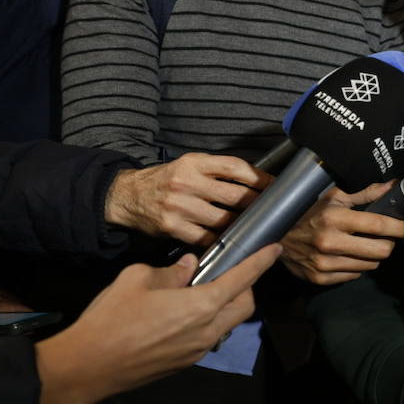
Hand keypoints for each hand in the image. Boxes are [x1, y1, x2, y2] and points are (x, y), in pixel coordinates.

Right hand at [33, 245, 279, 403]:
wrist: (88, 367)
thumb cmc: (111, 319)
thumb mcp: (137, 280)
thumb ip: (171, 271)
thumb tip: (189, 265)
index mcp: (201, 306)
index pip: (243, 279)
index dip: (261, 261)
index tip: (274, 249)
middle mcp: (208, 331)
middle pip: (245, 305)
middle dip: (246, 286)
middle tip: (229, 271)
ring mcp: (198, 351)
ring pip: (228, 323)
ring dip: (226, 305)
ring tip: (202, 291)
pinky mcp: (185, 363)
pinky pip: (209, 337)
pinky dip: (208, 321)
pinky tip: (183, 313)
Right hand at [105, 153, 270, 245]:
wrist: (128, 196)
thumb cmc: (166, 180)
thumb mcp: (189, 165)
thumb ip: (217, 171)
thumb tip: (255, 182)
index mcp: (194, 163)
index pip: (235, 168)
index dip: (259, 178)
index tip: (275, 186)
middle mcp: (186, 182)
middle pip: (234, 195)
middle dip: (257, 204)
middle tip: (272, 211)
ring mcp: (179, 206)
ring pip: (223, 219)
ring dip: (243, 225)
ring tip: (256, 227)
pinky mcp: (173, 227)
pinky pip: (206, 237)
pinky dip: (223, 240)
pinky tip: (233, 240)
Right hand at [280, 181, 403, 284]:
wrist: (275, 237)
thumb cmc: (308, 213)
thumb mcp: (333, 198)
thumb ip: (365, 194)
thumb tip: (392, 187)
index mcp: (334, 218)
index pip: (378, 225)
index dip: (398, 228)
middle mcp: (330, 242)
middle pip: (381, 251)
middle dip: (388, 244)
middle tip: (384, 238)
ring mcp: (324, 263)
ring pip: (371, 265)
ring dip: (373, 256)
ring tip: (364, 246)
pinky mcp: (320, 278)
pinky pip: (354, 275)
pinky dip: (356, 266)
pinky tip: (348, 256)